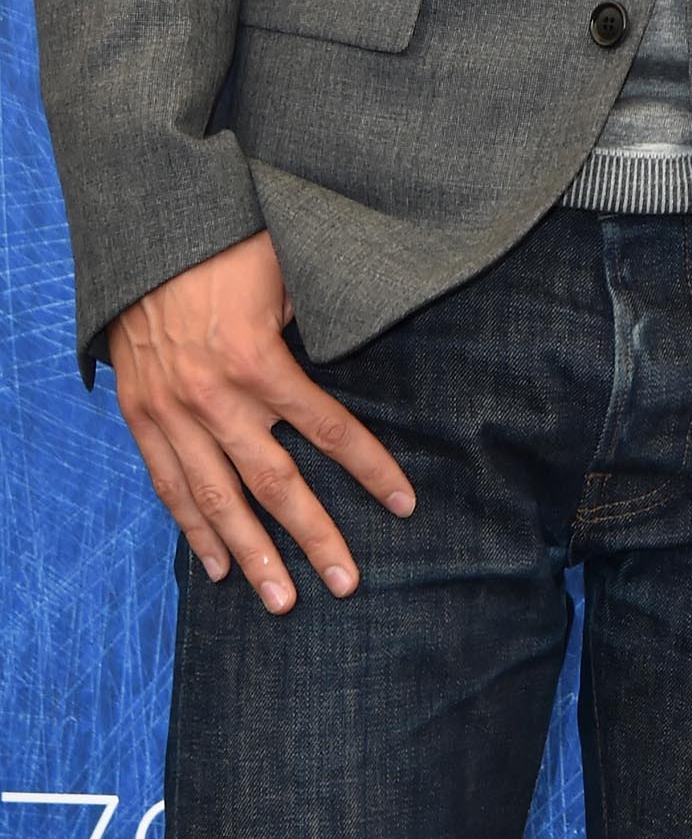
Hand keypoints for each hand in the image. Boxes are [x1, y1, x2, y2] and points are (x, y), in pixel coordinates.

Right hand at [106, 232, 414, 613]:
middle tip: (346, 582)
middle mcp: (216, 398)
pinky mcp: (142, 417)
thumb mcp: (288, 268)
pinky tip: (215, 567)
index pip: (329, 428)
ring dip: (251, 555)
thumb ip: (318, 318)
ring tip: (280, 600)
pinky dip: (193, 529)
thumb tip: (359, 347)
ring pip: (218, 500)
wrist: (143, 238)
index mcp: (260, 360)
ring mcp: (173, 413)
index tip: (403, 505)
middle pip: (275, 484)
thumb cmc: (227, 245)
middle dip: (314, 536)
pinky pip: (170, 485)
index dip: (370, 469)